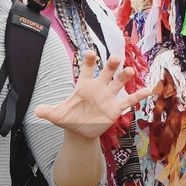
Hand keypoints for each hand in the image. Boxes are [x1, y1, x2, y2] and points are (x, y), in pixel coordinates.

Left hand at [34, 51, 150, 140]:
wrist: (80, 131)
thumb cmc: (69, 119)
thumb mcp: (57, 116)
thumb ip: (48, 111)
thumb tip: (36, 111)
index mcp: (84, 85)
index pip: (86, 69)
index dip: (87, 61)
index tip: (88, 53)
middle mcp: (98, 87)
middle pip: (106, 72)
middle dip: (110, 65)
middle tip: (115, 58)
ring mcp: (108, 97)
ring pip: (118, 83)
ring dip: (124, 77)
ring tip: (130, 70)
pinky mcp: (116, 108)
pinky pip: (129, 100)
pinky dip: (138, 95)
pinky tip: (149, 89)